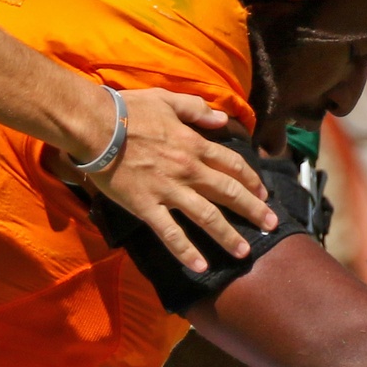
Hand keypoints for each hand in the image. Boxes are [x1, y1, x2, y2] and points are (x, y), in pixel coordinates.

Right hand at [79, 89, 275, 272]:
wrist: (95, 126)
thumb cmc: (128, 110)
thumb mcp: (168, 100)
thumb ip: (197, 109)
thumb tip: (222, 118)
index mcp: (194, 145)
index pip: (232, 164)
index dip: (251, 179)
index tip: (263, 192)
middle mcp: (188, 170)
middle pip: (228, 192)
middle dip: (253, 210)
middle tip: (271, 225)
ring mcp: (169, 191)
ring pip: (207, 217)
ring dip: (228, 235)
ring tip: (244, 252)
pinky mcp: (146, 207)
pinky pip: (170, 233)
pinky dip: (186, 251)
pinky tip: (200, 266)